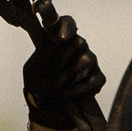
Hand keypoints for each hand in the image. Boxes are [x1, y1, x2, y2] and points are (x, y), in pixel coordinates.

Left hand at [1, 0, 103, 129]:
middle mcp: (78, 46)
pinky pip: (94, 79)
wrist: (46, 107)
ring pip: (88, 60)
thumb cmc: (38, 84)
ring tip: (58, 86)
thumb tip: (54, 38)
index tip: (60, 39)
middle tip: (51, 74)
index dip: (66, 26)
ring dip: (69, 75)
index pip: (68, 23)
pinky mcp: (98, 78)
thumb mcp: (33, 69)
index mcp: (60, 40)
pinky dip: (79, 88)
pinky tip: (68, 94)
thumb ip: (42, 53)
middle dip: (61, 61)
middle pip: (79, 42)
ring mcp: (90, 61)